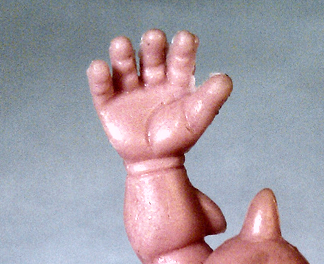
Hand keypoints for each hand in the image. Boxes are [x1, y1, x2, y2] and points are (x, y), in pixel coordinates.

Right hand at [87, 29, 232, 162]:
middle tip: (155, 39)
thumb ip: (212, 98)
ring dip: (121, 53)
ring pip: (124, 64)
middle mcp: (152, 77)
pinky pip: (101, 86)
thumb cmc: (177, 138)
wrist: (156, 163)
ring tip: (122, 46)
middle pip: (151, 54)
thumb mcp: (198, 118)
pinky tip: (100, 68)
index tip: (186, 39)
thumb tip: (225, 79)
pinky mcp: (109, 102)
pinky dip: (98, 76)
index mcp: (175, 78)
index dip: (182, 47)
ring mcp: (130, 88)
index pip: (180, 57)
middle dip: (152, 44)